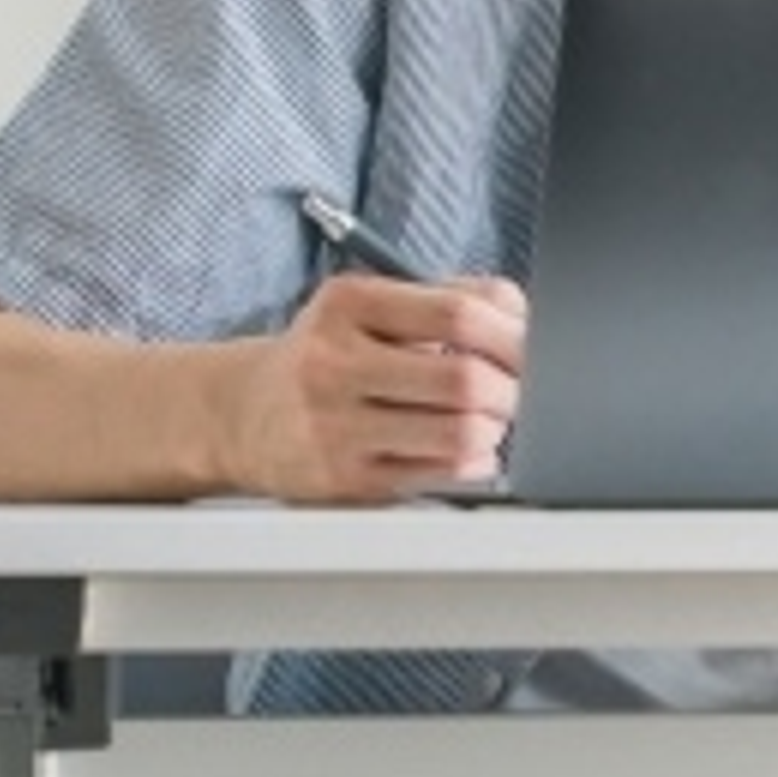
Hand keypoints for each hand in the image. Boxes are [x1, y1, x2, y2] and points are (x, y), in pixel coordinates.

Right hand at [227, 271, 528, 503]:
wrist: (240, 413)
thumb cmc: (328, 353)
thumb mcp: (373, 304)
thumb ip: (453, 296)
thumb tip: (528, 318)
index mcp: (349, 304)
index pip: (459, 313)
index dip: (515, 333)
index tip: (537, 347)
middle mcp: (333, 363)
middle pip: (464, 378)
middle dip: (513, 388)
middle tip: (520, 389)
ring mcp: (334, 426)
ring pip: (457, 433)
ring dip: (495, 428)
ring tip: (491, 419)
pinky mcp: (341, 480)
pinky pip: (437, 475)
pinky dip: (473, 462)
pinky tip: (468, 449)